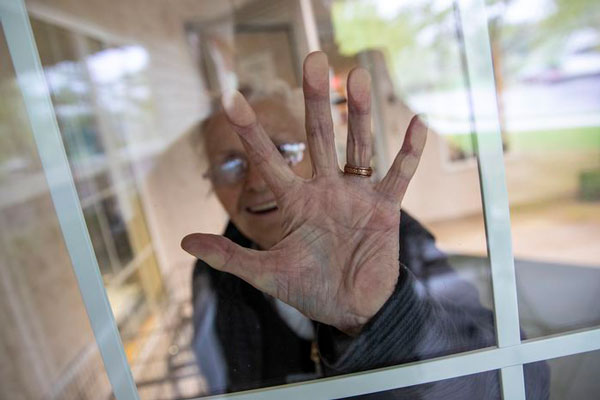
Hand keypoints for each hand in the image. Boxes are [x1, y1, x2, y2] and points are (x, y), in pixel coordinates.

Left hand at [182, 52, 426, 335]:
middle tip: (312, 59)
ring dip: (359, 113)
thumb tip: (184, 241)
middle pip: (319, 137)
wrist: (351, 308)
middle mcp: (325, 190)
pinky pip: (398, 174)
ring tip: (357, 76)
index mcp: (295, 202)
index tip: (231, 100)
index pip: (269, 161)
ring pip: (358, 146)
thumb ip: (230, 257)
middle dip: (315, 100)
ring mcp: (356, 195)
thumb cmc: (308, 289)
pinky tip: (417, 123)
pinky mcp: (384, 208)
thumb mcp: (267, 274)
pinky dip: (409, 152)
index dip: (251, 132)